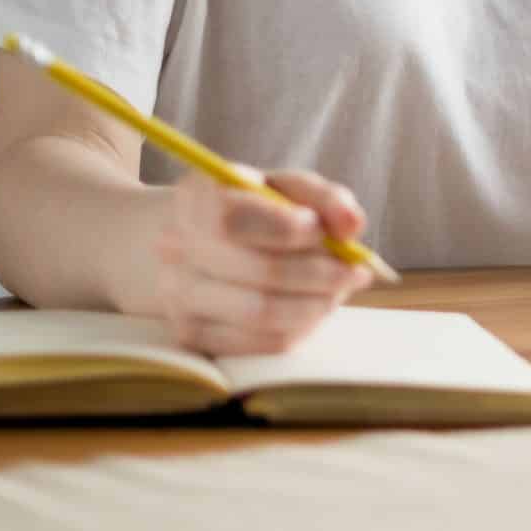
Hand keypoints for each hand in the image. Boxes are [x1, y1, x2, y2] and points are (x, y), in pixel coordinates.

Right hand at [151, 168, 374, 355]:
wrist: (189, 242)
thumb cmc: (250, 210)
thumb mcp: (283, 187)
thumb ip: (322, 197)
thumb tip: (352, 226)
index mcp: (194, 200)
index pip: (234, 220)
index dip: (288, 229)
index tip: (322, 230)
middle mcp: (175, 250)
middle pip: (259, 272)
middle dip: (322, 273)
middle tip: (355, 270)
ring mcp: (178, 297)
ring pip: (262, 314)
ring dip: (317, 304)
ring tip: (340, 289)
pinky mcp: (192, 336)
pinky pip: (260, 343)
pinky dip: (301, 327)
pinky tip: (315, 308)